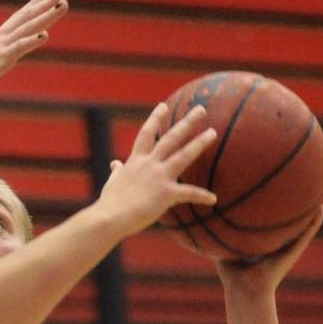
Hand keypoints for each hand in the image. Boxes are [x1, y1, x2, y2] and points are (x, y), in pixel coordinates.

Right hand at [0, 0, 68, 98]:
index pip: (18, 18)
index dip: (32, 5)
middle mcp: (0, 38)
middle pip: (28, 17)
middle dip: (47, 4)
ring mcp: (1, 47)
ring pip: (29, 28)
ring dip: (47, 16)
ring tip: (63, 4)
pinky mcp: (0, 58)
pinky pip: (19, 47)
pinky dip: (32, 40)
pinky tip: (45, 35)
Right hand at [96, 103, 218, 235]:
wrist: (110, 217)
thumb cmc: (109, 204)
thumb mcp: (112, 183)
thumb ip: (117, 171)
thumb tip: (115, 164)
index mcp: (135, 161)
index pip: (146, 134)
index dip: (155, 119)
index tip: (163, 105)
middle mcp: (149, 164)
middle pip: (171, 138)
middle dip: (187, 122)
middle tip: (201, 109)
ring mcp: (159, 177)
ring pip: (184, 155)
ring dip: (199, 143)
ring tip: (213, 133)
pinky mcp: (166, 193)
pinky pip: (189, 193)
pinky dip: (202, 196)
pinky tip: (213, 199)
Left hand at [216, 205, 322, 296]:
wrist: (245, 290)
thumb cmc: (232, 277)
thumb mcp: (224, 252)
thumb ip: (219, 239)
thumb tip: (208, 223)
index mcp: (263, 249)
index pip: (270, 230)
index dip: (273, 217)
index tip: (276, 200)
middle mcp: (277, 249)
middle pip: (288, 229)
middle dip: (294, 214)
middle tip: (301, 195)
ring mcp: (287, 251)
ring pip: (302, 230)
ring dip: (311, 216)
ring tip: (318, 200)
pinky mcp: (293, 253)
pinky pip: (306, 235)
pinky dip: (314, 223)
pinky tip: (321, 210)